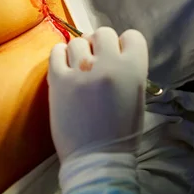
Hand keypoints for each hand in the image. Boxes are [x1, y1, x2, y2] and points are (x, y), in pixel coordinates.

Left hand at [48, 27, 147, 162]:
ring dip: (80, 51)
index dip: (124, 46)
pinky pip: (56, 51)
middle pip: (103, 33)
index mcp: (134, 69)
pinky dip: (61, 56)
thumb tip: (114, 56)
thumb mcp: (137, 98)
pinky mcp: (58, 79)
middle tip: (97, 62)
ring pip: (78, 41)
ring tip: (79, 68)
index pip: (132, 36)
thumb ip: (129, 72)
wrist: (96, 160)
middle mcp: (108, 64)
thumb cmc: (122, 134)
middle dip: (101, 45)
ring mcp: (81, 70)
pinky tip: (65, 68)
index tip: (118, 57)